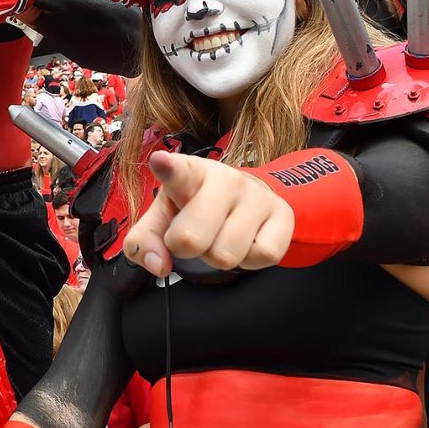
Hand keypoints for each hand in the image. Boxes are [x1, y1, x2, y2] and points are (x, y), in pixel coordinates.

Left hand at [123, 152, 293, 277]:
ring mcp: (257, 196)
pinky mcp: (283, 214)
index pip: (177, 172)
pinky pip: (261, 257)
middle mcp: (225, 179)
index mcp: (188, 174)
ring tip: (219, 237)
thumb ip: (145, 241)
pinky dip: (249, 261)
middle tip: (194, 235)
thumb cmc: (196, 206)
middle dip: (186, 249)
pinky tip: (246, 242)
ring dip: (217, 257)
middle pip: (192, 239)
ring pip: (226, 255)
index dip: (168, 169)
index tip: (159, 162)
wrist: (248, 196)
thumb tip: (158, 265)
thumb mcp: (163, 217)